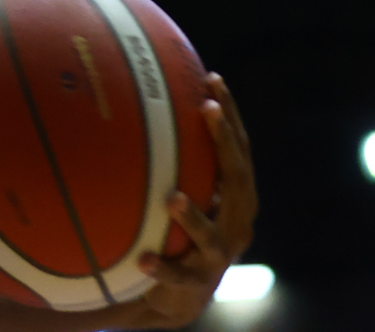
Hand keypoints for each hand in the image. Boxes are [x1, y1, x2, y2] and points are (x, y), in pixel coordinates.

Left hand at [119, 75, 259, 327]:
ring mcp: (217, 258)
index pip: (239, 152)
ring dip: (192, 217)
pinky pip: (176, 274)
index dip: (230, 118)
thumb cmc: (177, 229)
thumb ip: (173, 158)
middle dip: (224, 144)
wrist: (178, 294)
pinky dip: (161, 267)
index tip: (213, 80)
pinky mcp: (193, 284)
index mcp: (236, 200)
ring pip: (210, 236)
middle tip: (207, 109)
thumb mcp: (182, 188)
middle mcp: (236, 225)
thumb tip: (135, 98)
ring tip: (172, 197)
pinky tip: (142, 258)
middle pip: (237, 182)